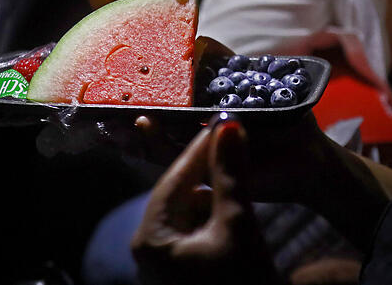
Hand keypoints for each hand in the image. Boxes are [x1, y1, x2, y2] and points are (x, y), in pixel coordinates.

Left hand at [131, 118, 280, 284]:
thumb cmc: (240, 283)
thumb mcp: (238, 224)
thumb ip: (231, 174)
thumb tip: (229, 126)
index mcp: (149, 240)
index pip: (173, 178)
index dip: (201, 148)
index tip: (225, 122)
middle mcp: (150, 250)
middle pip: (180, 193)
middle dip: (210, 169)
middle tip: (237, 142)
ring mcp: (166, 263)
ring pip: (192, 209)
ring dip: (217, 190)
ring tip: (241, 166)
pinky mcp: (184, 271)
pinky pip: (199, 228)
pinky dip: (219, 212)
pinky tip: (238, 200)